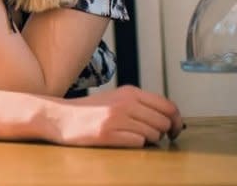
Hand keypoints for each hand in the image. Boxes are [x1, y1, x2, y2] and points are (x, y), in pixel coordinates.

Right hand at [51, 85, 183, 147]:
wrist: (59, 117)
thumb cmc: (89, 110)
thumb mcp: (116, 98)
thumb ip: (140, 103)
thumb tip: (169, 117)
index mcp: (130, 92)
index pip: (168, 106)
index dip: (177, 121)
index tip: (175, 130)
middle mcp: (125, 103)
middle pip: (164, 122)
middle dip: (162, 133)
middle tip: (154, 136)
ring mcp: (116, 118)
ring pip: (153, 134)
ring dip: (148, 139)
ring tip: (131, 135)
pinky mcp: (108, 133)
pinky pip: (138, 142)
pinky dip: (134, 144)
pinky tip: (121, 139)